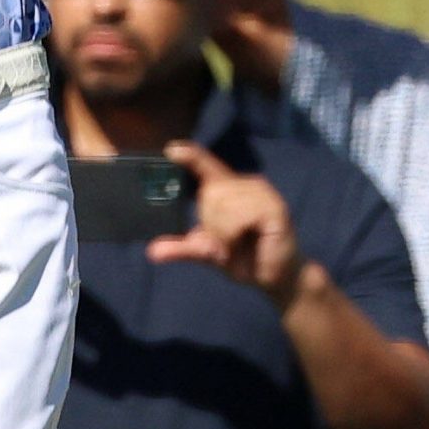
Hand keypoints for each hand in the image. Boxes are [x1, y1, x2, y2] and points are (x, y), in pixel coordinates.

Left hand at [145, 141, 306, 309]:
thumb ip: (184, 248)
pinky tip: (249, 242)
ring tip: (239, 244)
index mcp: (229, 190)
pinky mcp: (274, 207)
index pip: (207, 166)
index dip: (191, 155)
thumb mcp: (208, 253)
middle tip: (228, 244)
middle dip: (212, 225)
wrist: (276, 279)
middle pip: (209, 193)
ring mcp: (262, 192)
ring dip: (224, 234)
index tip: (170, 149)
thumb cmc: (245, 260)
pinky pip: (237, 216)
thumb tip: (152, 251)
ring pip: (221, 204)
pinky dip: (234, 235)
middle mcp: (245, 184)